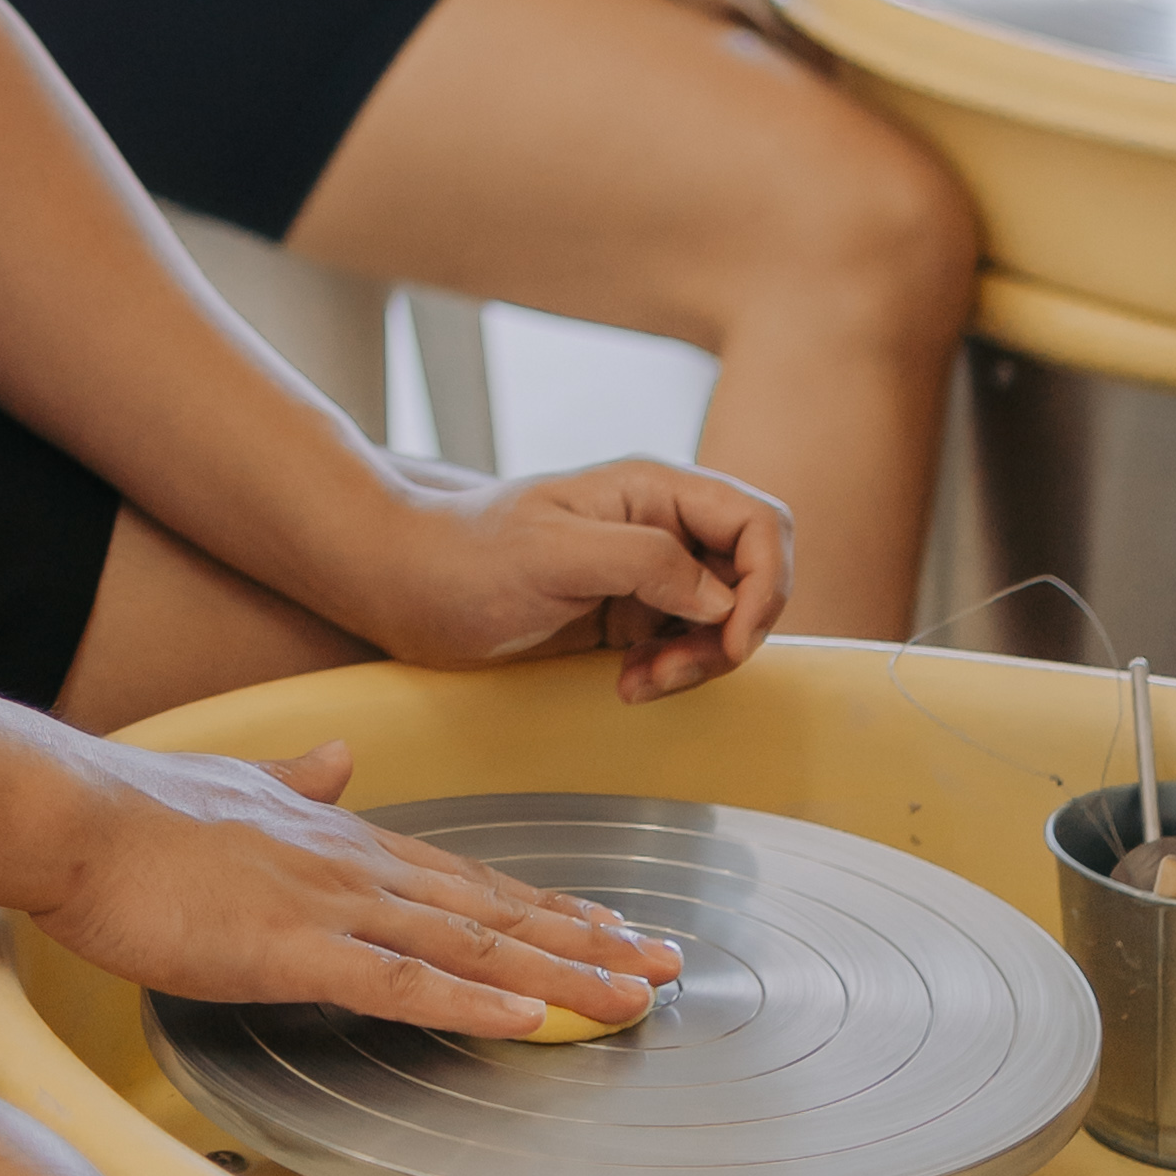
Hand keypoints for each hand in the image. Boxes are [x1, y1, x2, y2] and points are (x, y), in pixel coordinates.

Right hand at [28, 729, 685, 1029]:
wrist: (74, 813)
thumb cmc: (139, 813)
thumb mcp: (238, 785)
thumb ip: (299, 779)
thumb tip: (341, 760)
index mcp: (346, 840)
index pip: (469, 879)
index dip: (546, 907)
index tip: (610, 924)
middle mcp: (358, 870)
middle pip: (495, 911)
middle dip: (588, 943)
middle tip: (667, 966)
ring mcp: (332, 909)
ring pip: (471, 944)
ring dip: (560, 974)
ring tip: (634, 997)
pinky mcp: (292, 950)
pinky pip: (400, 983)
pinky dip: (472, 999)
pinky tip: (527, 1017)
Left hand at [363, 453, 793, 701]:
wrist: (409, 589)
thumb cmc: (467, 558)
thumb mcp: (554, 553)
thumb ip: (645, 562)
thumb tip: (722, 597)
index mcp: (654, 489)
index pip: (759, 522)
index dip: (766, 582)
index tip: (730, 638)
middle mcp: (663, 525)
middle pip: (752, 578)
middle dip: (731, 634)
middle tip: (673, 672)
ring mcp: (650, 574)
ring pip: (725, 622)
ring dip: (698, 663)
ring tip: (638, 685)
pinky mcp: (631, 616)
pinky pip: (687, 648)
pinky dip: (672, 675)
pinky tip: (626, 686)